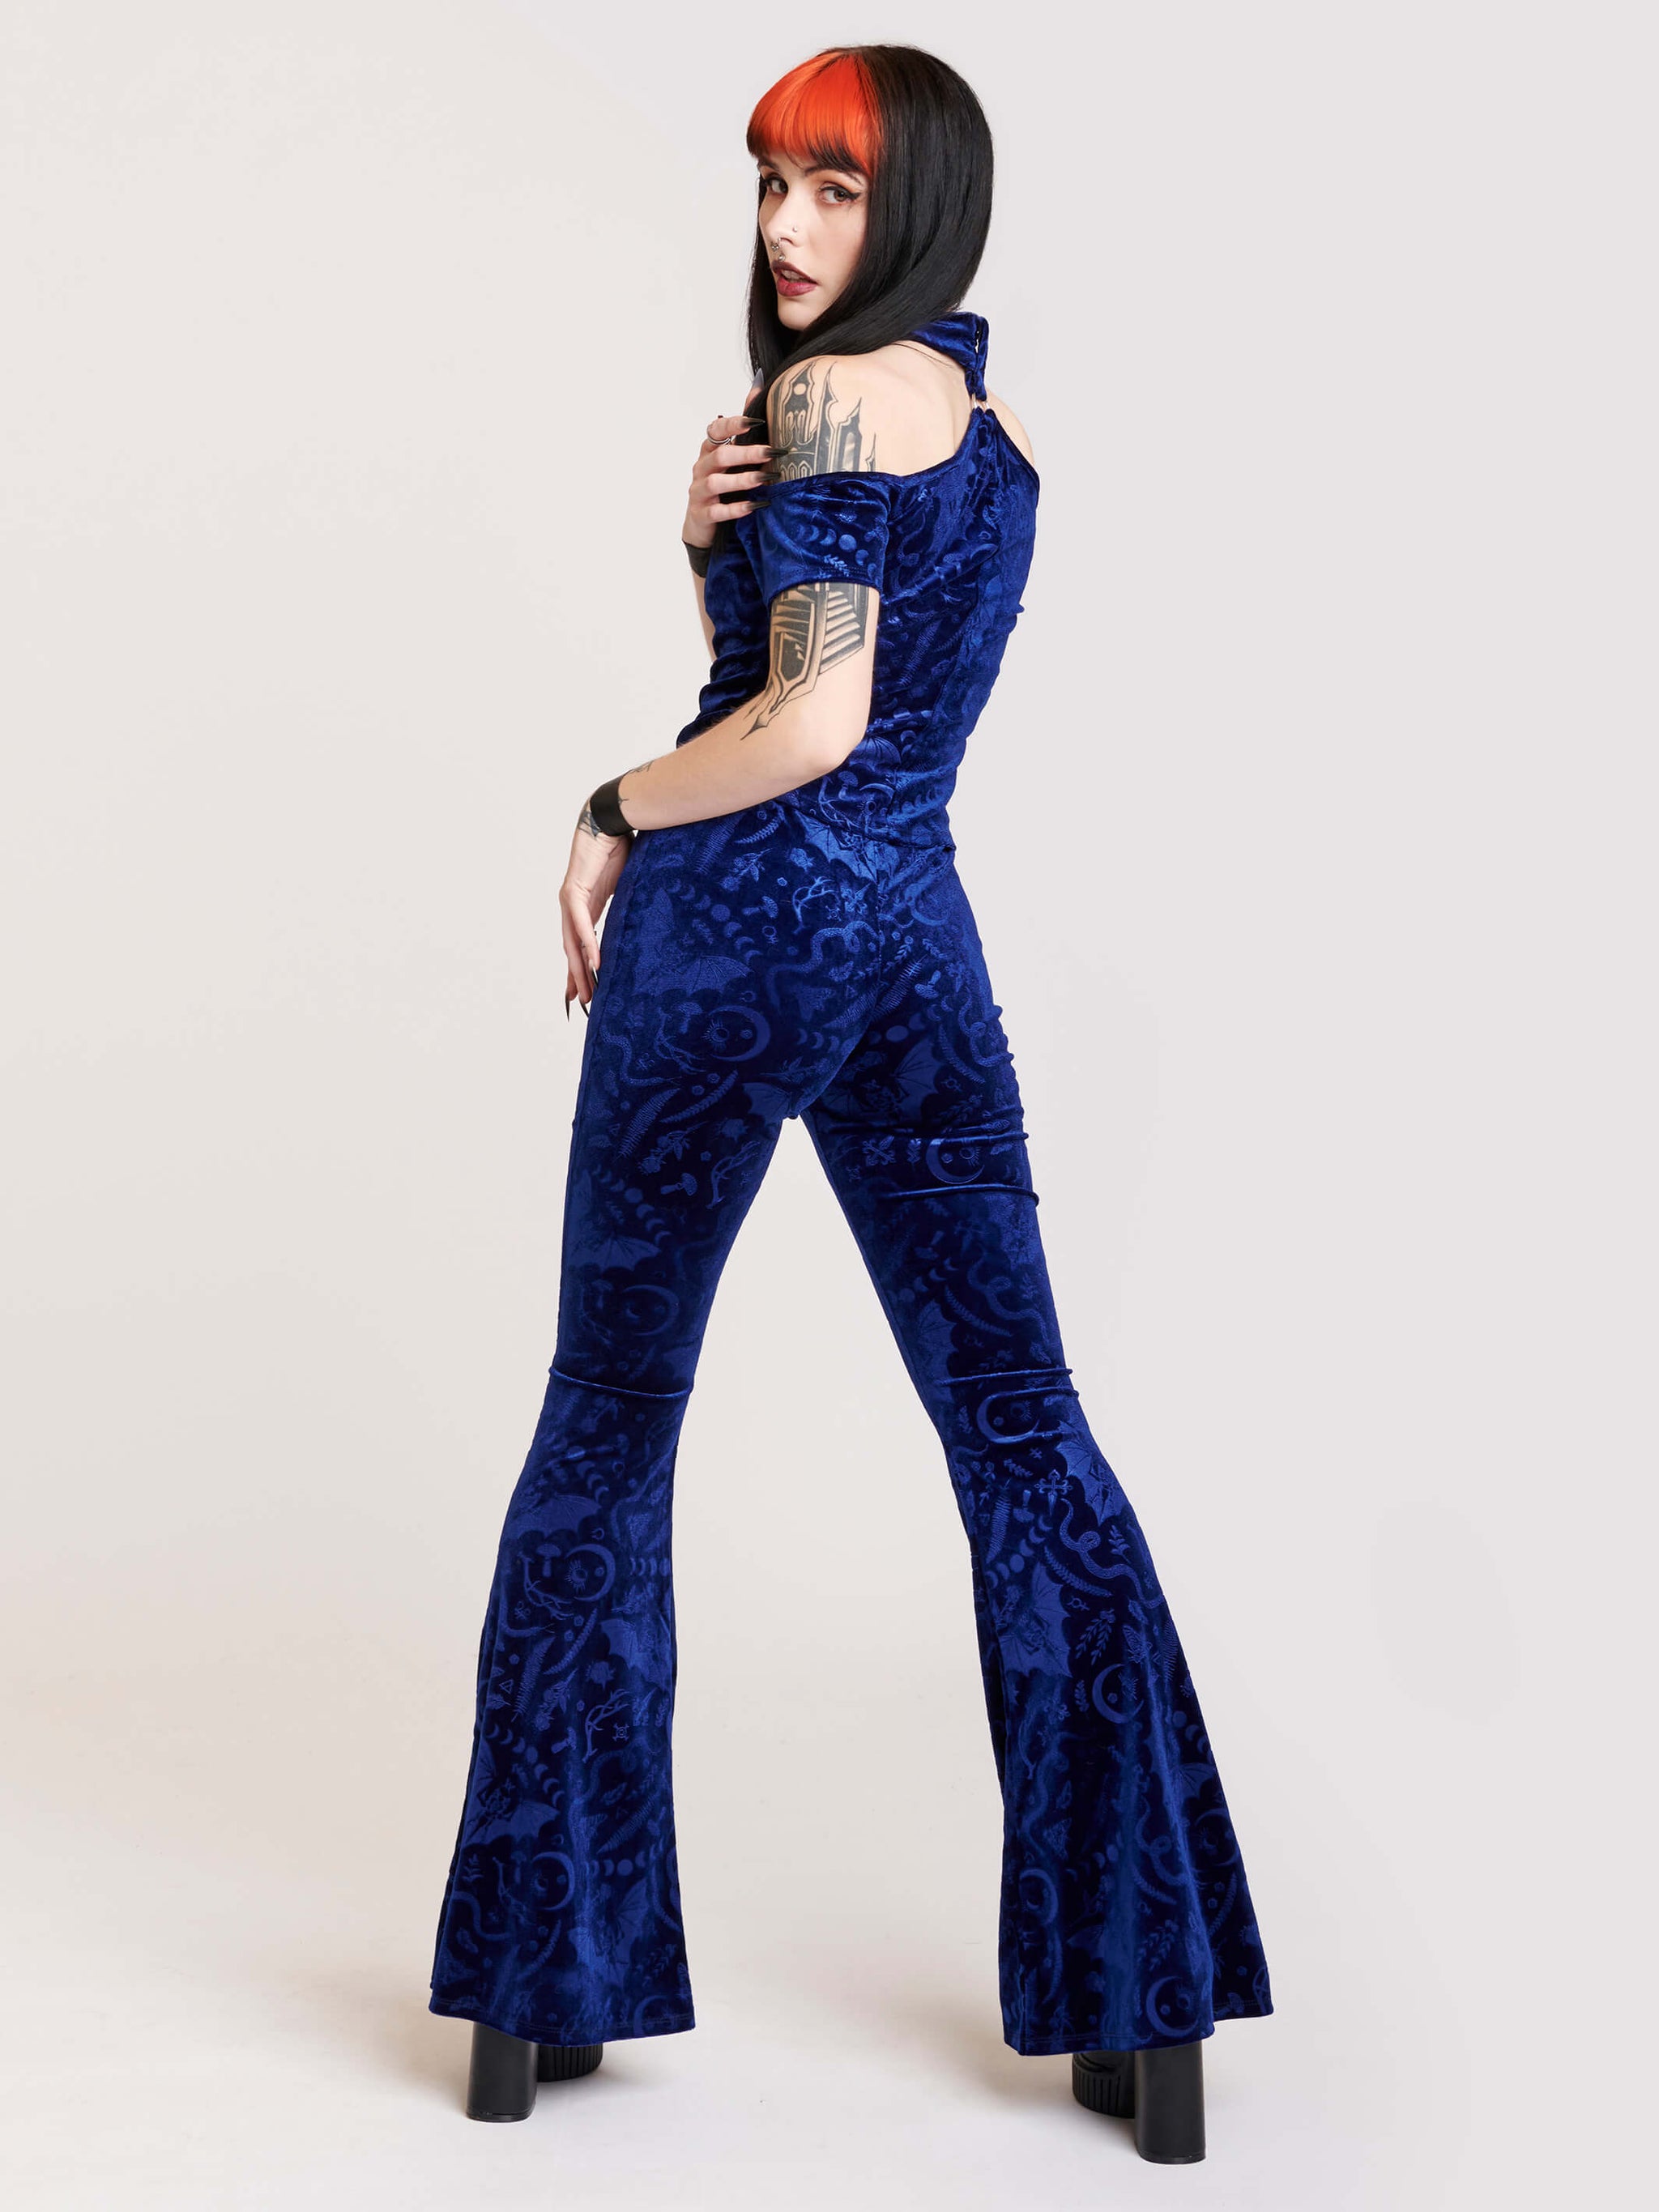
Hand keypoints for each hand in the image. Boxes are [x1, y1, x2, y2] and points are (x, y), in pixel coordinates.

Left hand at [560, 808, 630, 1016]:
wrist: (608, 818)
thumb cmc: (619, 845)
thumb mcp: (627, 884)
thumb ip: (630, 904)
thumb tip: (648, 918)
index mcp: (585, 906)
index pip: (580, 944)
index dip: (581, 968)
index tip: (585, 990)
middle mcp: (573, 907)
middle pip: (572, 950)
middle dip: (577, 978)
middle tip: (583, 1003)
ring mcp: (569, 901)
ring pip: (573, 943)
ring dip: (580, 970)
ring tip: (587, 993)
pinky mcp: (573, 891)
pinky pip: (581, 924)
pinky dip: (588, 944)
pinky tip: (595, 963)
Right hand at [683, 386, 771, 545]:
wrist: (702, 522)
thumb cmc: (723, 483)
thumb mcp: (733, 454)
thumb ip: (743, 426)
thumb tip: (758, 385)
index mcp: (709, 450)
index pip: (716, 430)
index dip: (734, 424)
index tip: (756, 421)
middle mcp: (701, 467)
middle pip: (721, 456)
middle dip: (747, 453)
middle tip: (772, 452)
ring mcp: (699, 491)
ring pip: (717, 482)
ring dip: (743, 479)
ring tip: (765, 479)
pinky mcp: (702, 514)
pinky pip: (718, 511)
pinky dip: (737, 509)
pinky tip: (756, 506)